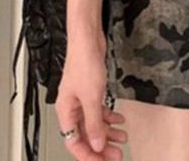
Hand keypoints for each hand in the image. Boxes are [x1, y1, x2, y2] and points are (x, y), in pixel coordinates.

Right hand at [55, 30, 127, 159]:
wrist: (88, 40)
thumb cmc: (84, 63)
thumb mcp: (91, 98)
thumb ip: (94, 123)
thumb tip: (97, 145)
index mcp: (66, 111)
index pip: (74, 143)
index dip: (88, 155)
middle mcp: (72, 107)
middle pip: (85, 135)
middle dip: (101, 146)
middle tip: (116, 153)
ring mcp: (81, 99)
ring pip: (94, 123)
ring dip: (108, 132)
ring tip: (122, 138)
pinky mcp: (91, 90)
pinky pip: (99, 110)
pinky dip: (109, 116)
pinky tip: (120, 119)